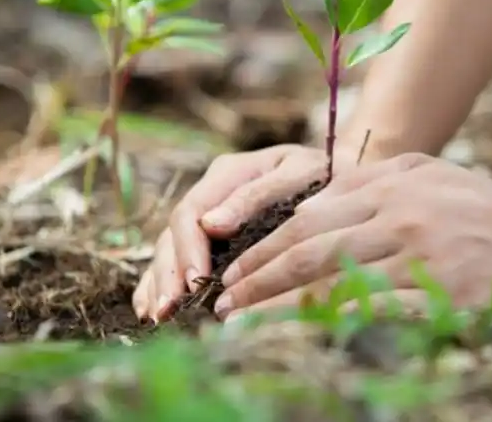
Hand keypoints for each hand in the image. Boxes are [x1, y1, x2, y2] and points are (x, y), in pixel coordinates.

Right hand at [132, 143, 361, 321]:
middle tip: (167, 311)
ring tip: (156, 317)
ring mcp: (208, 216)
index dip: (188, 250)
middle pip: (173, 235)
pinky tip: (150, 309)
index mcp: (228, 173)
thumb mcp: (298, 174)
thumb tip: (211, 226)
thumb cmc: (324, 175)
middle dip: (168, 274)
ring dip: (158, 284)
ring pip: (169, 249)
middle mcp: (211, 194)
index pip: (191, 212)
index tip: (194, 282)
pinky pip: (176, 259)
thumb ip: (256, 195)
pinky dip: (158, 283)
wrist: (341, 174)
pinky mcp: (211, 237)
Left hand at [213, 153, 491, 320]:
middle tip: (224, 306)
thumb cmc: (474, 202)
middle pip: (309, 252)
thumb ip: (366, 182)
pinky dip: (331, 328)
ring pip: (334, 285)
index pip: (307, 220)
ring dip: (281, 311)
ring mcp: (419, 256)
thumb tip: (308, 202)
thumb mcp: (420, 171)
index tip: (232, 274)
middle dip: (258, 282)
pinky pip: (375, 314)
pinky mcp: (442, 294)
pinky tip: (304, 341)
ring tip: (244, 328)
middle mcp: (397, 217)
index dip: (263, 251)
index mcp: (386, 186)